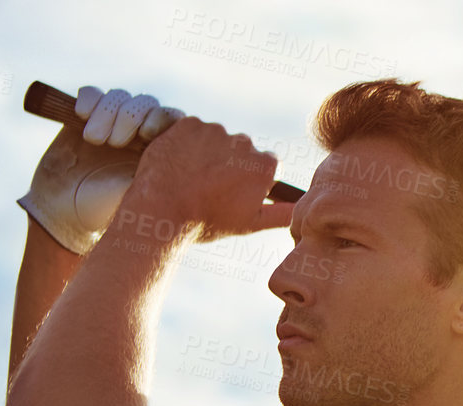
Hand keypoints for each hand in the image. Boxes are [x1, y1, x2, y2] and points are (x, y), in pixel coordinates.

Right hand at [17, 86, 187, 254]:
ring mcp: (111, 123)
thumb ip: (164, 177)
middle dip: (129, 117)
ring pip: (119, 97)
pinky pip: (92, 93)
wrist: (69, 215)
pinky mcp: (84, 118)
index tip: (149, 135)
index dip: (162, 118)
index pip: (172, 118)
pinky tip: (82, 115)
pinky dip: (89, 99)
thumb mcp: (143, 197)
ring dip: (106, 112)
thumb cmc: (110, 212)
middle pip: (145, 103)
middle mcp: (138, 133)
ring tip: (94, 140)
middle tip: (114, 144)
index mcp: (161, 150)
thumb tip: (191, 166)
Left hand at [114, 117, 294, 245]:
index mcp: (263, 165)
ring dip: (208, 153)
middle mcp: (244, 142)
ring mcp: (215, 130)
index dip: (250, 180)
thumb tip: (300, 210)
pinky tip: (180, 165)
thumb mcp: (250, 224)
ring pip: (216, 139)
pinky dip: (187, 144)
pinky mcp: (188, 124)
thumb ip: (281, 214)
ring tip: (192, 179)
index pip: (266, 165)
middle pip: (242, 150)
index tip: (234, 193)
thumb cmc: (207, 221)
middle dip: (230, 164)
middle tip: (210, 188)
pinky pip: (193, 130)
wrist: (162, 209)